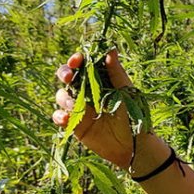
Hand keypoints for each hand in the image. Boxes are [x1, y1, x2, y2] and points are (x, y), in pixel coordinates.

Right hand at [53, 50, 136, 169]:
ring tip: (74, 105)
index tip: (77, 60)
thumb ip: (116, 72)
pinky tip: (65, 118)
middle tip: (68, 77)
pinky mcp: (74, 124)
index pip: (84, 65)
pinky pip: (59, 116)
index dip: (77, 60)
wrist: (133, 145)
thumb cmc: (134, 115)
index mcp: (100, 80)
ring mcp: (79, 107)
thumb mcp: (125, 92)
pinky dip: (59, 115)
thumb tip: (110, 49)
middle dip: (64, 73)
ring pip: (61, 95)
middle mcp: (87, 91)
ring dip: (64, 97)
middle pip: (68, 77)